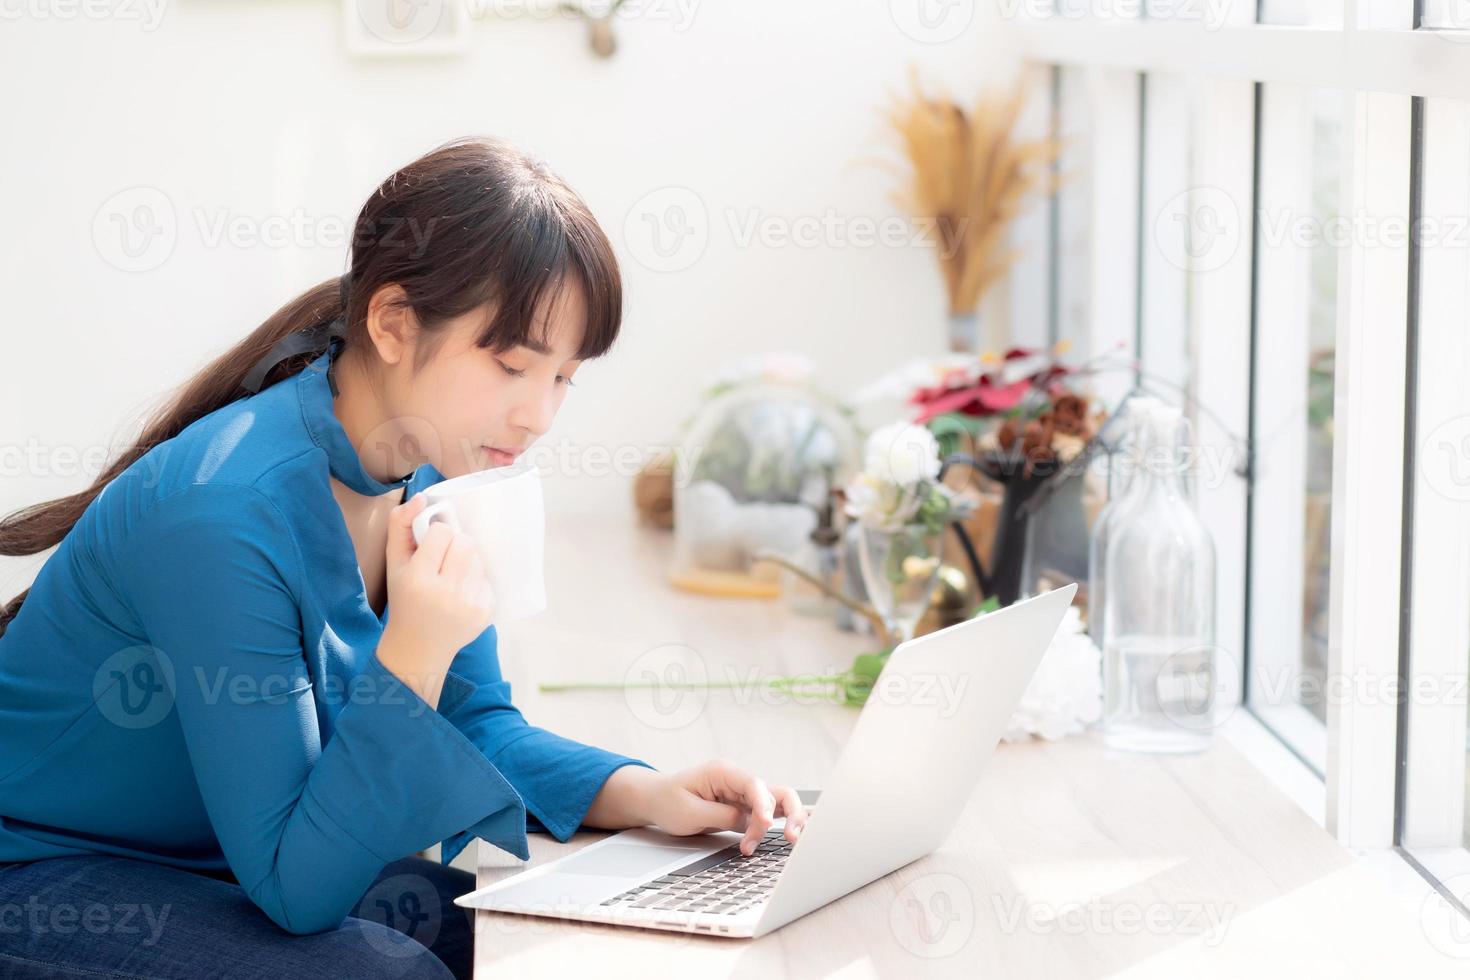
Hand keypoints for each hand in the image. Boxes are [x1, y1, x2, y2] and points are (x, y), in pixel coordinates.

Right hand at [378, 495, 496, 680]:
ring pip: (478, 558)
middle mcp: (446, 593)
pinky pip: (487, 577)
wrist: (418, 646)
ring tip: (451, 576)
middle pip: (465, 542)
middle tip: (444, 560)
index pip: (442, 533)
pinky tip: (460, 594)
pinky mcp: (486, 612)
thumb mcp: (393, 562)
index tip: (430, 548)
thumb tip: (421, 498)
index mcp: (419, 579)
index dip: (436, 536)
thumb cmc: (404, 598)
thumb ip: (400, 525)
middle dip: (455, 545)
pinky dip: (475, 580)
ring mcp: (469, 604)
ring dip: (466, 560)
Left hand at [641, 760, 810, 856]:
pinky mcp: (743, 807)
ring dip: (782, 823)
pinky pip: (766, 814)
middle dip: (788, 814)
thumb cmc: (668, 801)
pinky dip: (772, 828)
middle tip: (791, 837)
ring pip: (777, 804)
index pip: (754, 784)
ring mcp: (743, 793)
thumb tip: (748, 823)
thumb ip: (722, 816)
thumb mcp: (690, 813)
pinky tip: (778, 839)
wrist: (656, 800)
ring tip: (785, 842)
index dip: (765, 804)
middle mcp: (737, 780)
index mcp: (723, 772)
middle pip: (775, 792)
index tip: (768, 825)